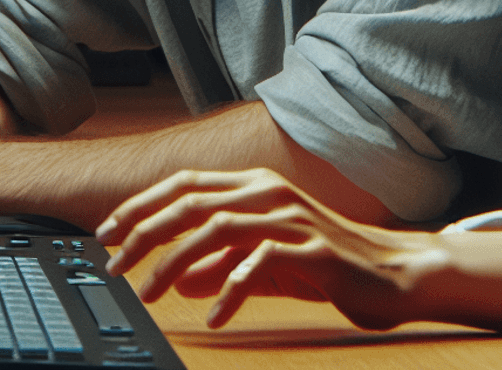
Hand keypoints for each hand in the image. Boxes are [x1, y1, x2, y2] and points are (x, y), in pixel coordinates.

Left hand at [97, 168, 442, 328]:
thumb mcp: (265, 263)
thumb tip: (181, 280)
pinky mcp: (312, 246)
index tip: (108, 233)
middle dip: (145, 232)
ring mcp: (290, 217)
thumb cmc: (329, 263)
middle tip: (115, 265)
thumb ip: (223, 265)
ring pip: (218, 226)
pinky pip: (260, 261)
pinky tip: (213, 315)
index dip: (142, 206)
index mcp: (254, 186)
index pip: (184, 185)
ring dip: (176, 260)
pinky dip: (230, 288)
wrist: (393, 273)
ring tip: (152, 293)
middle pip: (192, 202)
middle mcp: (268, 192)